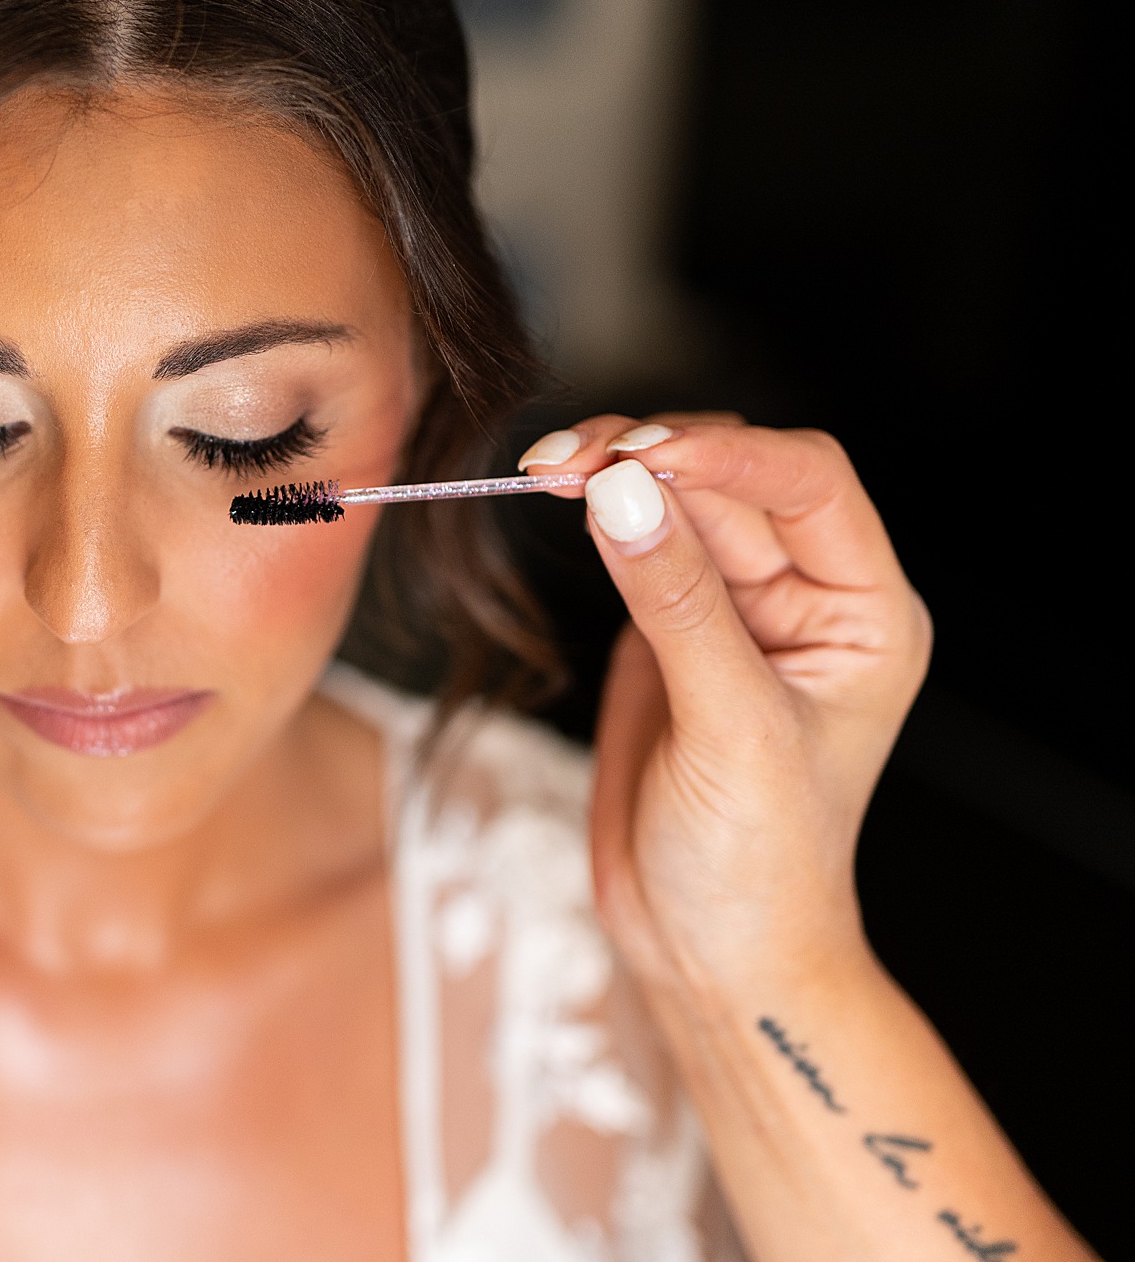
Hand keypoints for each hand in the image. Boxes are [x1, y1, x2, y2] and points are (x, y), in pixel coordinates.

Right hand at [521, 415, 931, 990]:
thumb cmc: (759, 865)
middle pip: (731, 478)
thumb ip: (678, 605)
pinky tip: (555, 498)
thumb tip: (621, 494)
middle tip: (565, 464)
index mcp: (863, 613)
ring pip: (675, 500)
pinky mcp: (662, 630)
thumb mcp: (730, 731)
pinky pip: (632, 544)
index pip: (806, 484)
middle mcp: (803, 597)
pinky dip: (593, 514)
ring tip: (544, 472)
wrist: (706, 951)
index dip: (724, 455)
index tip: (641, 455)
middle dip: (649, 455)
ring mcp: (730, 610)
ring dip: (611, 473)